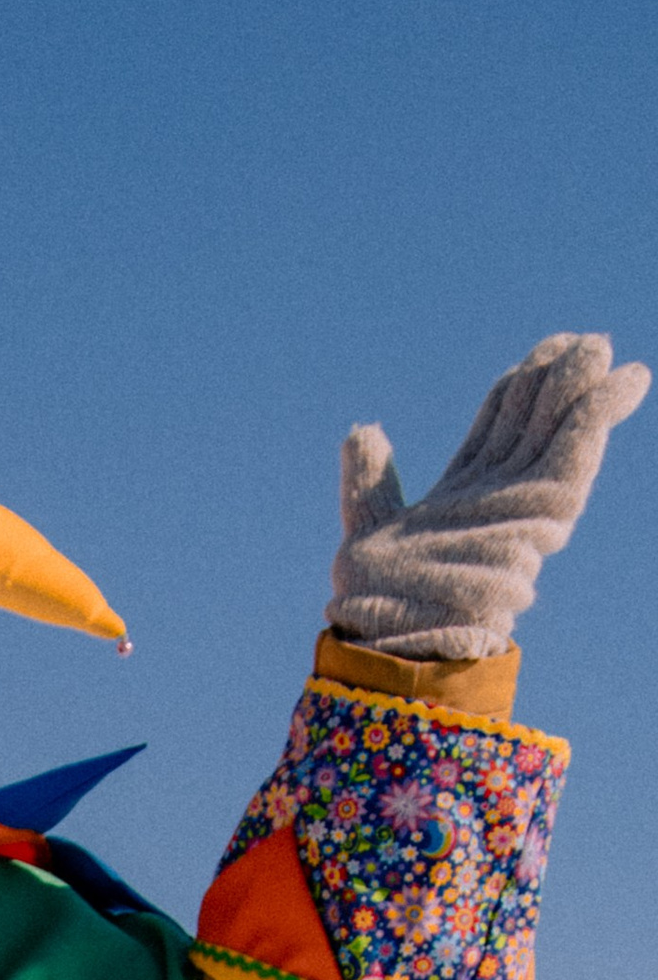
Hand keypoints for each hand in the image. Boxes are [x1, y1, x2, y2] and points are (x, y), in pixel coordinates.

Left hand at [327, 333, 647, 661]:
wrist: (385, 640)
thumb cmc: (376, 604)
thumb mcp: (366, 530)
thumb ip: (371, 480)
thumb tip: (363, 429)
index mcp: (464, 496)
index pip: (499, 426)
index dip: (520, 386)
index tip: (542, 350)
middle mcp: (500, 502)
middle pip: (535, 425)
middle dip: (559, 380)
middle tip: (582, 339)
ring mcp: (522, 513)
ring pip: (563, 439)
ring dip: (584, 393)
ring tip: (603, 350)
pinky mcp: (538, 526)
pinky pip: (573, 464)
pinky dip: (594, 423)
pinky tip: (615, 386)